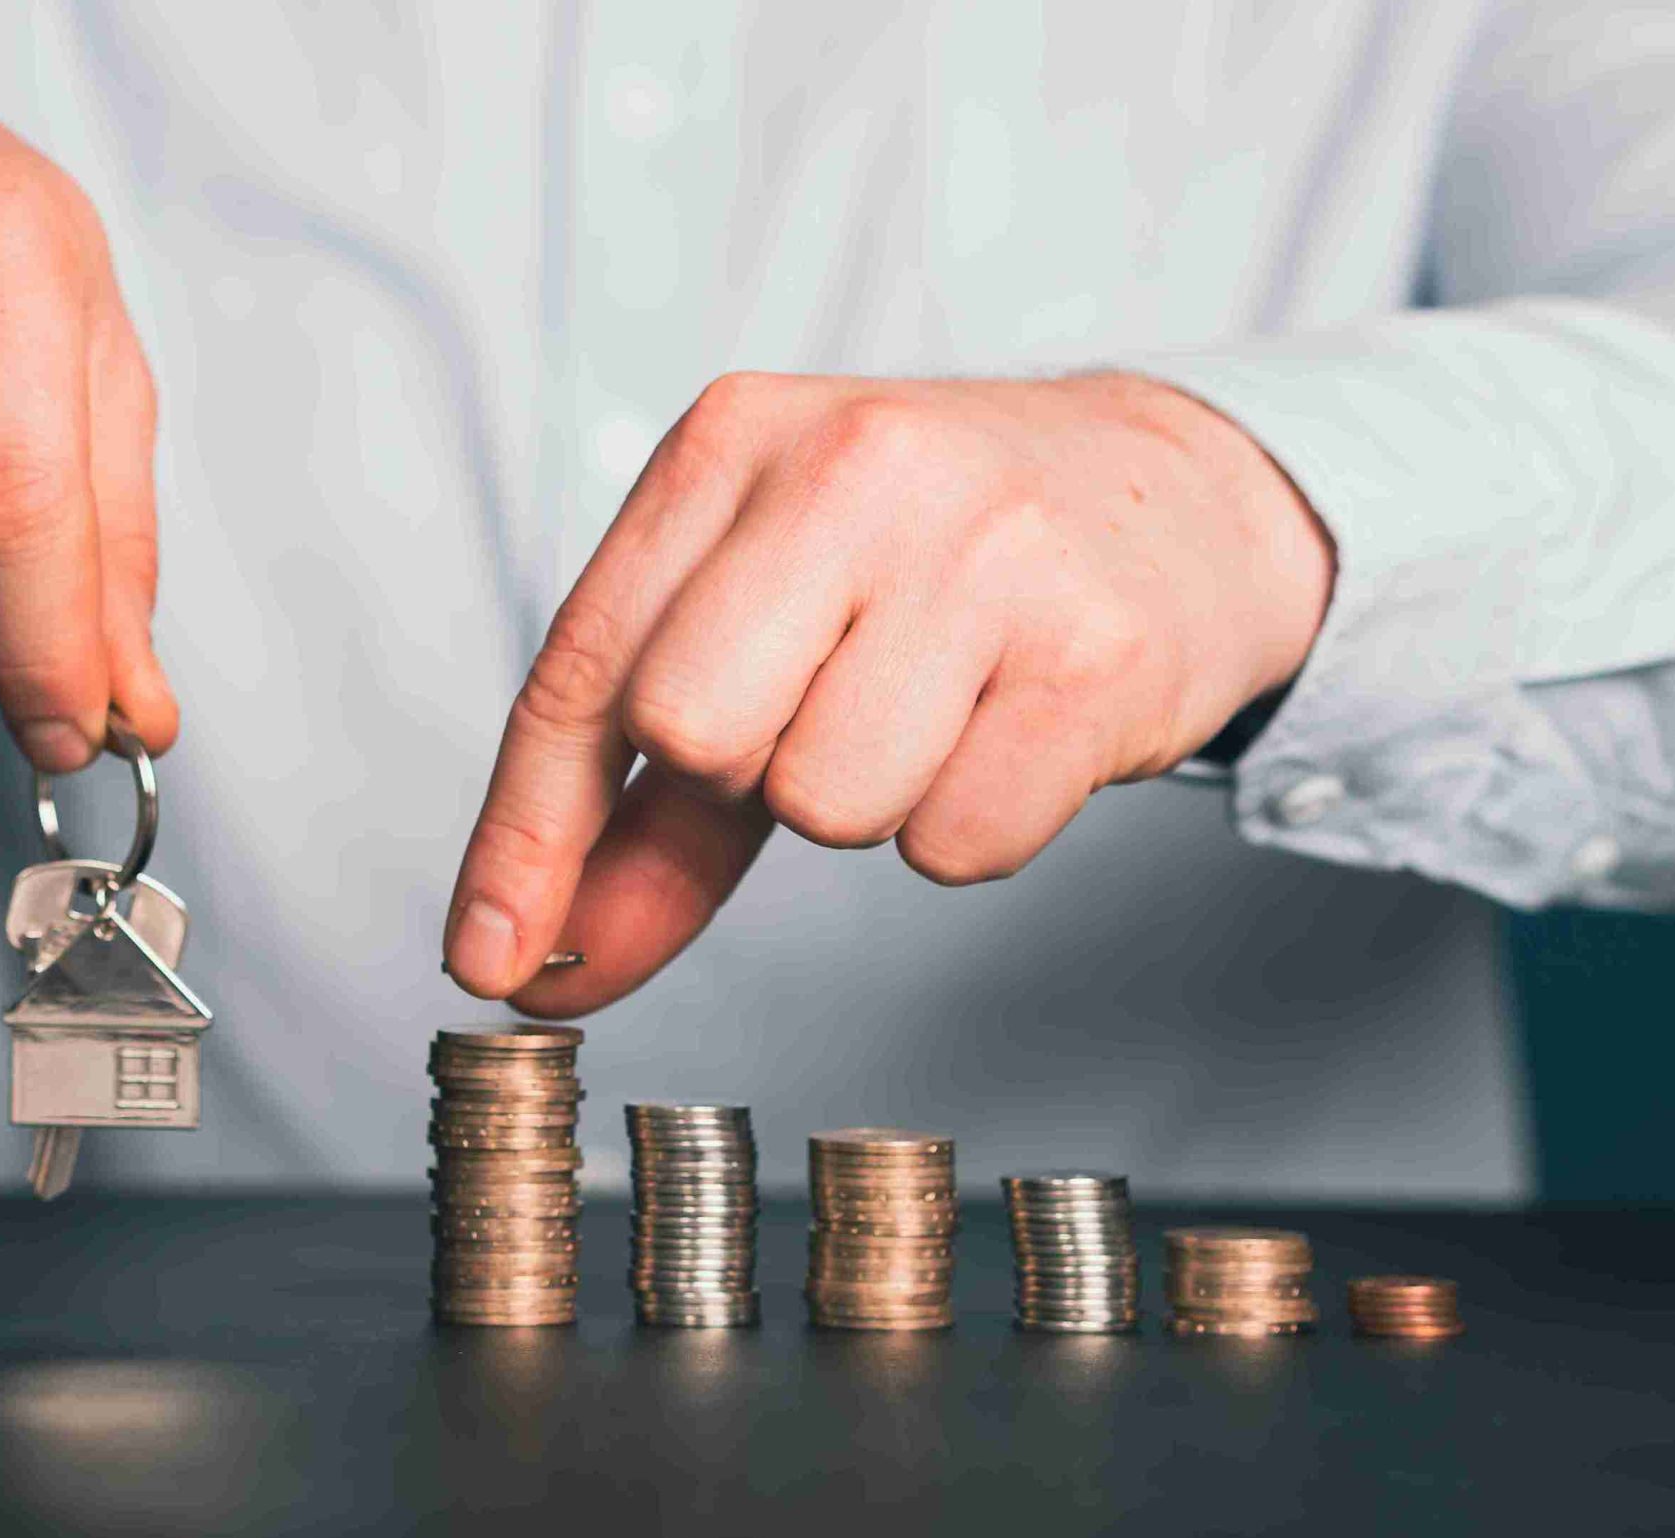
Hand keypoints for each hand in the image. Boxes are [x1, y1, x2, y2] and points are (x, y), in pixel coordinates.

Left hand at [443, 371, 1333, 1013]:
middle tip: (826, 716)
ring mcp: (984, 547)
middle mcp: (854, 463)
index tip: (489, 959)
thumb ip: (648, 802)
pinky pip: (956, 845)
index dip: (525, 836)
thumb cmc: (941, 565)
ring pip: (828, 806)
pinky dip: (974, 826)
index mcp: (734, 441)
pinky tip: (1013, 729)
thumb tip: (537, 960)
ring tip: (937, 706)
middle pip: (697, 731)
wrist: (1185, 500)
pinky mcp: (1094, 647)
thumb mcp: (770, 623)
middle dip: (744, 778)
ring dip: (870, 802)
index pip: (585, 670)